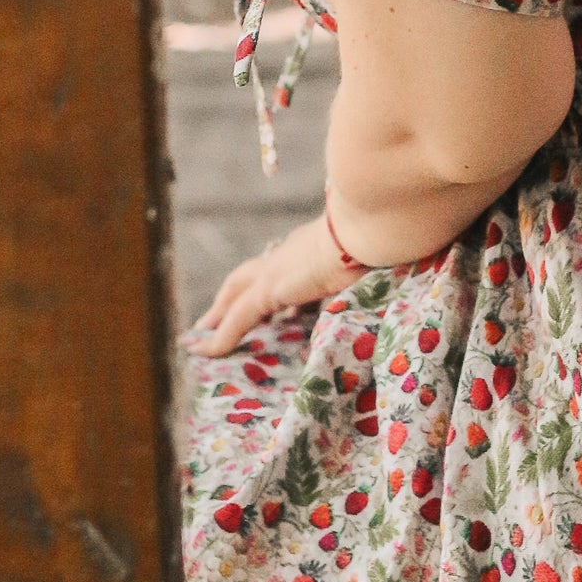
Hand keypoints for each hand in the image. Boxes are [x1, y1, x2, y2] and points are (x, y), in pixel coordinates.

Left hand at [193, 213, 357, 355]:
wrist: (370, 230)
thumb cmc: (380, 246)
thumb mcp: (369, 264)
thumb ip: (362, 275)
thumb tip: (373, 285)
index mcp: (311, 247)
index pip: (282, 268)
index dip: (269, 285)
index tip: (272, 308)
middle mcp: (289, 254)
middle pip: (247, 277)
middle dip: (229, 297)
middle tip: (214, 318)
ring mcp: (277, 269)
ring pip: (235, 295)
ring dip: (217, 315)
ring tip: (201, 337)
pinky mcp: (270, 288)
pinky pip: (237, 317)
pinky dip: (221, 336)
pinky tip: (206, 351)